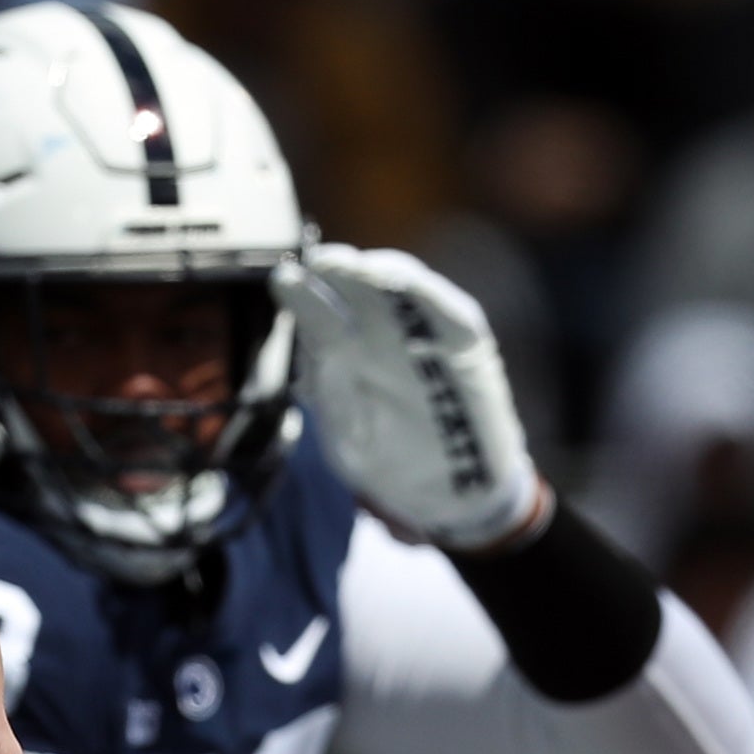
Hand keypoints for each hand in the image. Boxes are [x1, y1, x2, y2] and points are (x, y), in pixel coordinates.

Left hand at [278, 244, 541, 550]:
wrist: (454, 493)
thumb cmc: (391, 461)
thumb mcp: (350, 439)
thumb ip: (334, 398)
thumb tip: (317, 352)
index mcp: (344, 358)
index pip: (322, 318)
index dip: (306, 297)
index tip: (286, 280)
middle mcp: (382, 338)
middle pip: (360, 292)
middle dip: (341, 273)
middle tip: (322, 261)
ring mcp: (426, 337)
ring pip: (403, 292)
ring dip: (383, 274)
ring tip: (361, 266)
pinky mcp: (467, 346)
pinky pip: (450, 314)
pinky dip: (431, 297)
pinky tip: (408, 283)